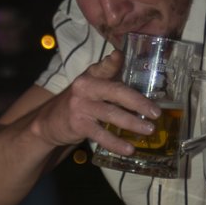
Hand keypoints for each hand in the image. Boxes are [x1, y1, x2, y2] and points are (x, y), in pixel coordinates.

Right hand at [32, 53, 161, 154]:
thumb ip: (106, 73)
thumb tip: (120, 55)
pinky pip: (101, 135)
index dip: (115, 61)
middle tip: (156, 113)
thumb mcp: (90, 85)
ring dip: (132, 123)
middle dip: (138, 102)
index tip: (121, 56)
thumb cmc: (78, 102)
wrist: (49, 122)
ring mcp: (80, 106)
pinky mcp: (78, 124)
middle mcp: (85, 87)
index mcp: (91, 75)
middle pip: (115, 92)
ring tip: (149, 130)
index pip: (105, 66)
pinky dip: (116, 143)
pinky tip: (129, 149)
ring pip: (111, 114)